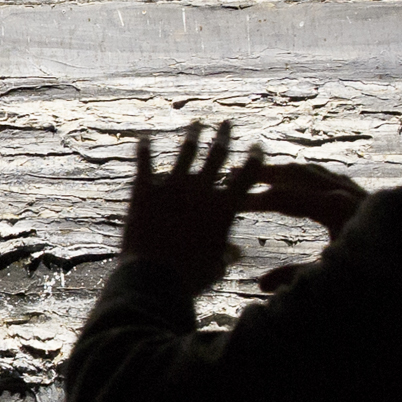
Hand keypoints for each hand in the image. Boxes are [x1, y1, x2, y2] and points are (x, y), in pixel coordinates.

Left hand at [119, 123, 366, 300]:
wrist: (155, 278)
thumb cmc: (190, 278)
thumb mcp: (216, 267)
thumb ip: (226, 254)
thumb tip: (236, 252)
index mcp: (224, 208)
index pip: (246, 177)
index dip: (254, 160)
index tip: (257, 146)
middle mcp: (201, 191)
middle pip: (217, 156)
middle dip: (224, 137)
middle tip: (227, 123)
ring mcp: (172, 188)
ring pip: (185, 154)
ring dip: (192, 137)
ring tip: (197, 124)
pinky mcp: (145, 191)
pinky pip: (144, 165)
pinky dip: (144, 151)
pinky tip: (143, 139)